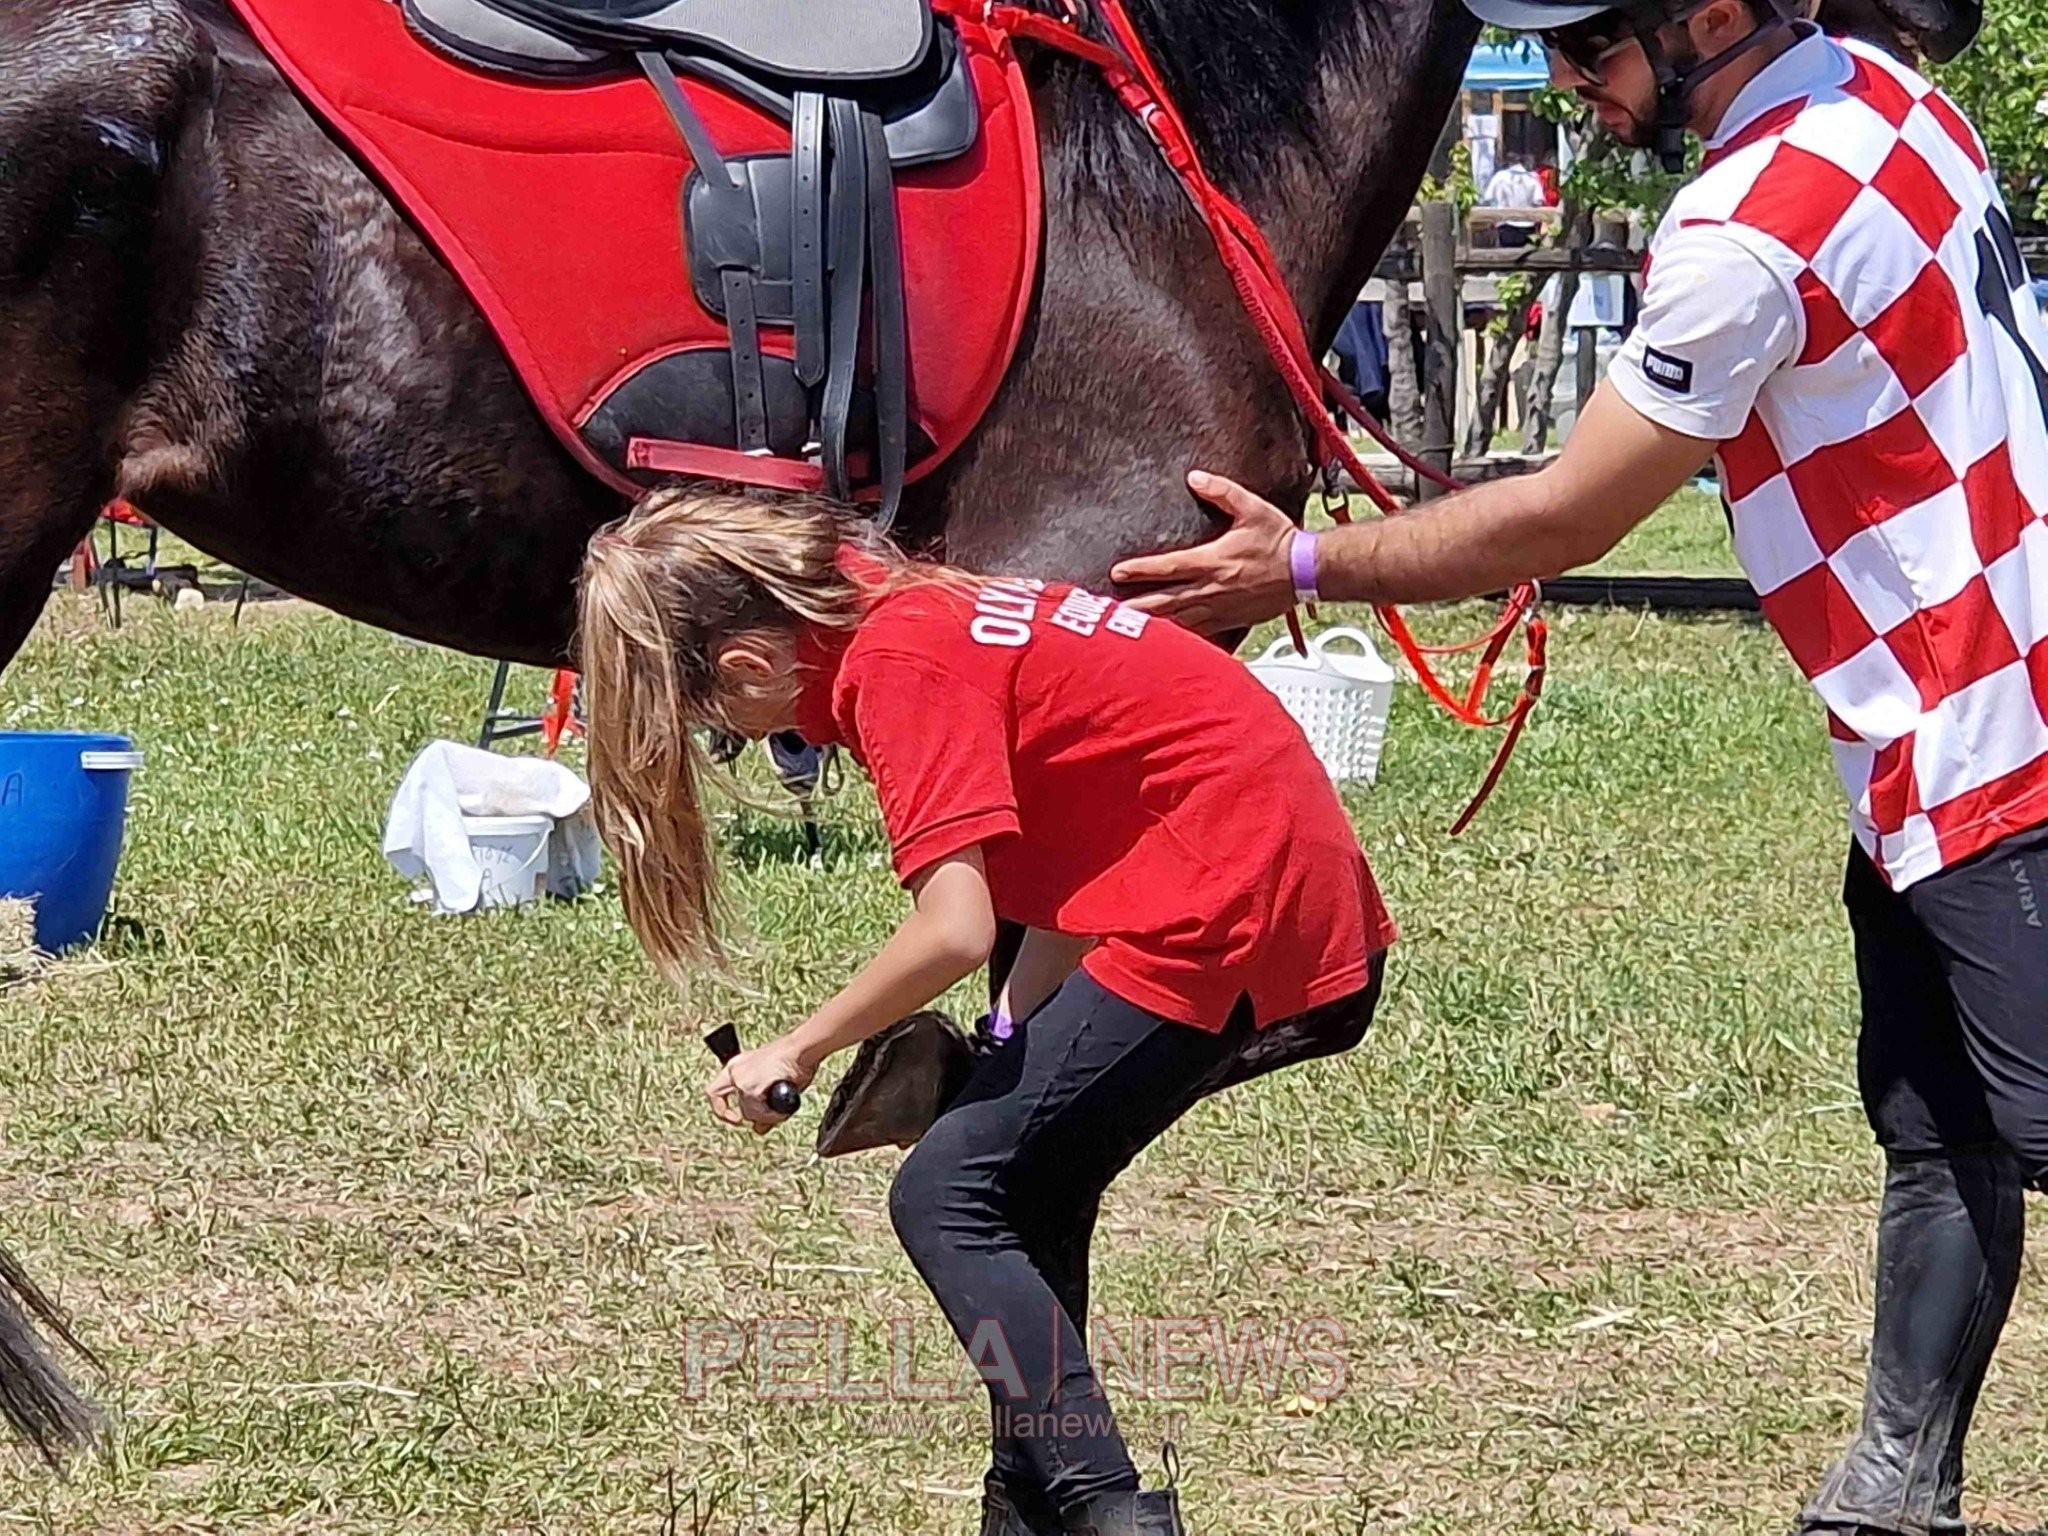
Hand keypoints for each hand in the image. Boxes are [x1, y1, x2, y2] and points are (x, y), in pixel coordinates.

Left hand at [706, 1039, 815, 1134]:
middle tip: (749, 1122)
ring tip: (781, 1108)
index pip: (716, 1091)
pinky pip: (758, 1113)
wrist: (802, 1049)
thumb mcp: (773, 1082)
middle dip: (738, 1116)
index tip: (735, 1117)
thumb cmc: (794, 1059)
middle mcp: (735, 1071)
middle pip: (724, 1103)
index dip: (721, 1108)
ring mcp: (741, 1080)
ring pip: (747, 1112)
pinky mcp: (750, 1088)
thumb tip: (758, 1128)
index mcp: (739, 1066)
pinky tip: (782, 1107)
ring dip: (765, 1116)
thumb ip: (762, 1106)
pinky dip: (772, 1115)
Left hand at [1109, 471, 1298, 634]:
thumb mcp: (1252, 508)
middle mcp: (1213, 589)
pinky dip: (1178, 638)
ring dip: (1152, 626)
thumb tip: (1195, 477)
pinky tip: (1163, 643)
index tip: (1117, 573)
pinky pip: (1198, 632)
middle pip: (1165, 602)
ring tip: (1127, 632)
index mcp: (1214, 561)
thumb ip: (1221, 491)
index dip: (1141, 570)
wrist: (1306, 571)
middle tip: (1108, 614)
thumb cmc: (1280, 541)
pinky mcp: (1229, 621)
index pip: (1169, 567)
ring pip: (1178, 621)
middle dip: (1136, 608)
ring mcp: (1219, 609)